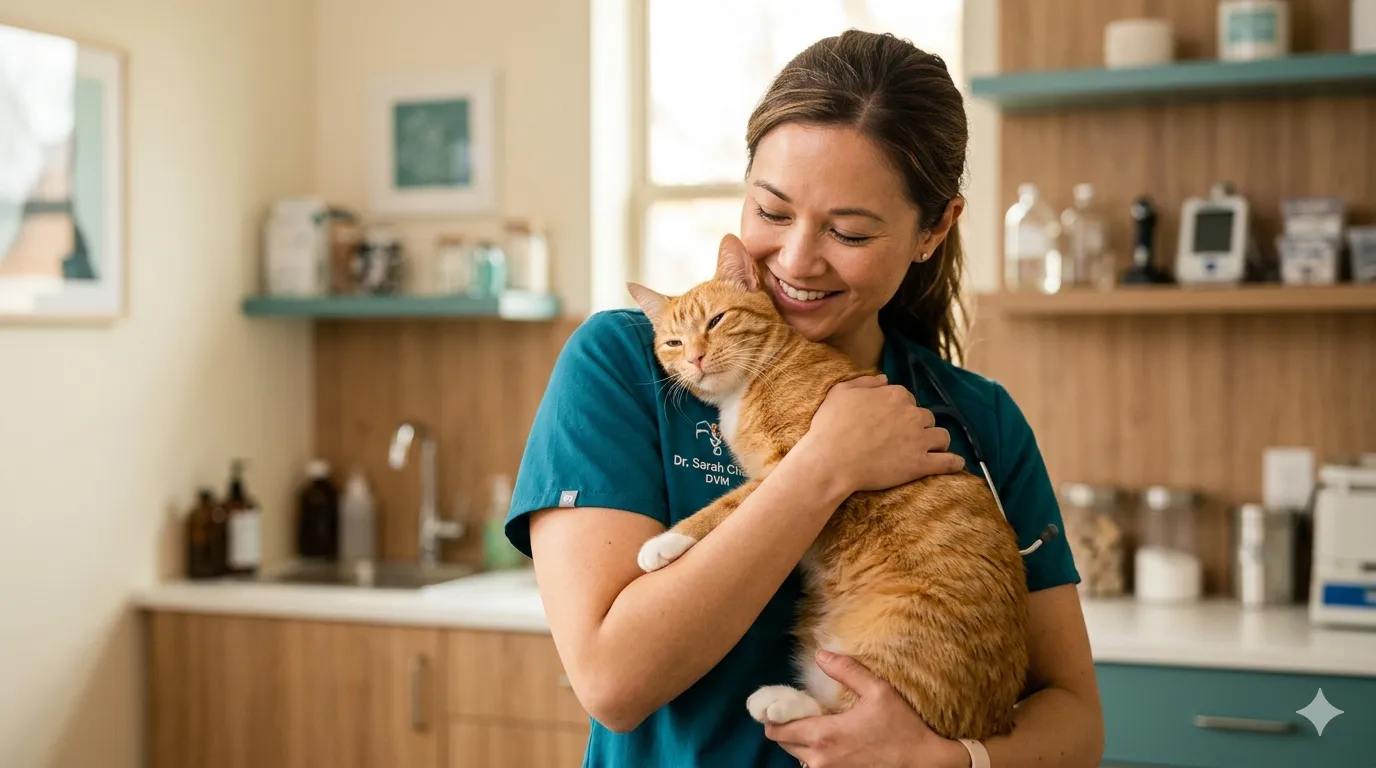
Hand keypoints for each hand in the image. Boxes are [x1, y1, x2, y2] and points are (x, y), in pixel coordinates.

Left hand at [766, 651, 970, 767]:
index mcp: (824, 735)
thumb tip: (820, 655)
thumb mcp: (878, 691)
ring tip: (820, 725)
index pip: (777, 729)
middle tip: (804, 711)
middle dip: (787, 726)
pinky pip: (814, 767)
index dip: (774, 715)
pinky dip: (815, 754)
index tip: (783, 703)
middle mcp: (819, 760)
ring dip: (800, 742)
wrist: (922, 764)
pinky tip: (833, 742)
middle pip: (783, 743)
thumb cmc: (901, 727)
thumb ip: (847, 671)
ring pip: (797, 756)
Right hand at [800, 375, 963, 492]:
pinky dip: (953, 463)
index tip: (890, 421)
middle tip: (904, 437)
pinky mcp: (920, 464)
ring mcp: (918, 439)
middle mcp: (912, 414)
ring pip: (941, 436)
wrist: (830, 462)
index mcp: (895, 395)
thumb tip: (885, 378)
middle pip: (925, 416)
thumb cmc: (830, 427)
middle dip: (918, 425)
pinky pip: (948, 462)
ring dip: (936, 441)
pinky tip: (954, 464)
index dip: (899, 410)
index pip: (907, 398)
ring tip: (928, 449)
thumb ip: (865, 381)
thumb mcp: (840, 392)